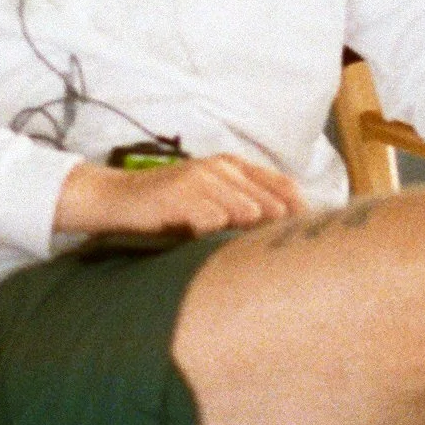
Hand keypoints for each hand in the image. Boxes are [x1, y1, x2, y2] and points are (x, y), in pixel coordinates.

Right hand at [53, 151, 306, 243]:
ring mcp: (200, 179)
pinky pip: (213, 221)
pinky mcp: (180, 195)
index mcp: (233, 166)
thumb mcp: (210, 200)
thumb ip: (243, 208)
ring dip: (245, 238)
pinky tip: (209, 251)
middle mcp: (220, 167)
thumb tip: (285, 230)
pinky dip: (214, 238)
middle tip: (276, 258)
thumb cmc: (167, 207)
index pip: (284, 186)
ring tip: (243, 258)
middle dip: (274, 231)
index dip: (300, 214)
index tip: (308, 241)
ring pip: (245, 211)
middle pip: (270, 202)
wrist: (117, 199)